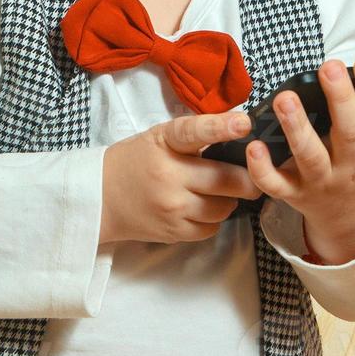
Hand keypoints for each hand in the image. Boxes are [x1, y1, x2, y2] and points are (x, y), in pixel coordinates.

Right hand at [99, 111, 262, 245]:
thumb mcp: (158, 138)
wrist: (101, 198)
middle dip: (248, 178)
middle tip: (253, 174)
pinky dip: (213, 218)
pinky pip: (211, 228)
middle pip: (226, 181)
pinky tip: (201, 207)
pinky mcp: (173, 232)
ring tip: (218, 191)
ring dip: (229, 199)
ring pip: (224, 208)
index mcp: (163, 143)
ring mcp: (172, 207)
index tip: (244, 124)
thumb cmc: (134, 161)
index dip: (221, 127)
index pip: (194, 132)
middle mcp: (169, 176)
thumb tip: (237, 134)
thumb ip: (193, 137)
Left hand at [244, 55, 354, 263]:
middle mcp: (350, 165)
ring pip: (310, 156)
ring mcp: (321, 181)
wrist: (352, 222)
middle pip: (349, 133)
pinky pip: (275, 185)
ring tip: (285, 98)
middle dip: (340, 98)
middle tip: (329, 67)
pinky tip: (254, 145)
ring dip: (297, 127)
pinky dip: (262, 169)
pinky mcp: (293, 194)